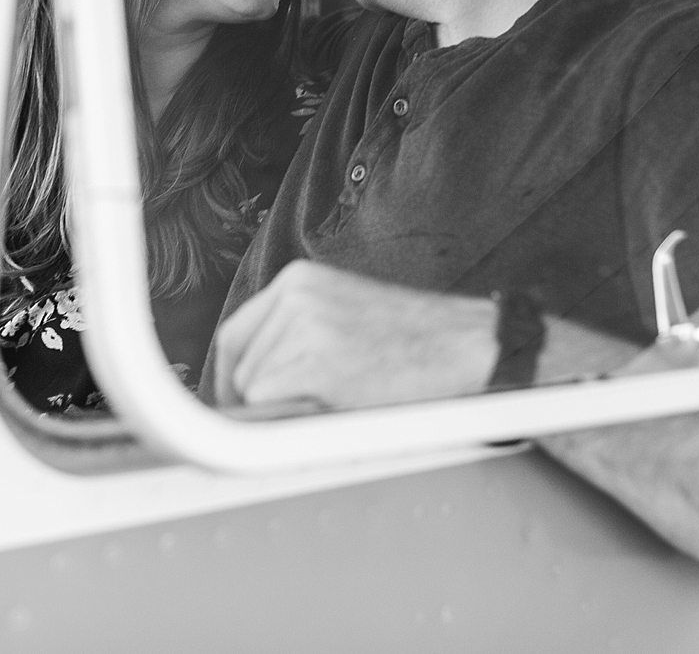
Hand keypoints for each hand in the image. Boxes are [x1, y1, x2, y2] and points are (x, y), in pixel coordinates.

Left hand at [214, 259, 499, 409]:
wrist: (468, 347)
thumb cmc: (415, 343)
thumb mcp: (343, 316)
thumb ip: (295, 335)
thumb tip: (248, 386)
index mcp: (299, 279)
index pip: (236, 333)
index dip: (230, 378)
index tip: (236, 406)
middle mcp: (294, 294)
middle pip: (239, 364)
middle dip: (256, 399)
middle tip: (295, 417)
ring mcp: (303, 325)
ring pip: (252, 388)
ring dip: (281, 410)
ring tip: (334, 406)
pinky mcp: (315, 361)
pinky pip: (268, 403)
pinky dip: (288, 420)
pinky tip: (331, 413)